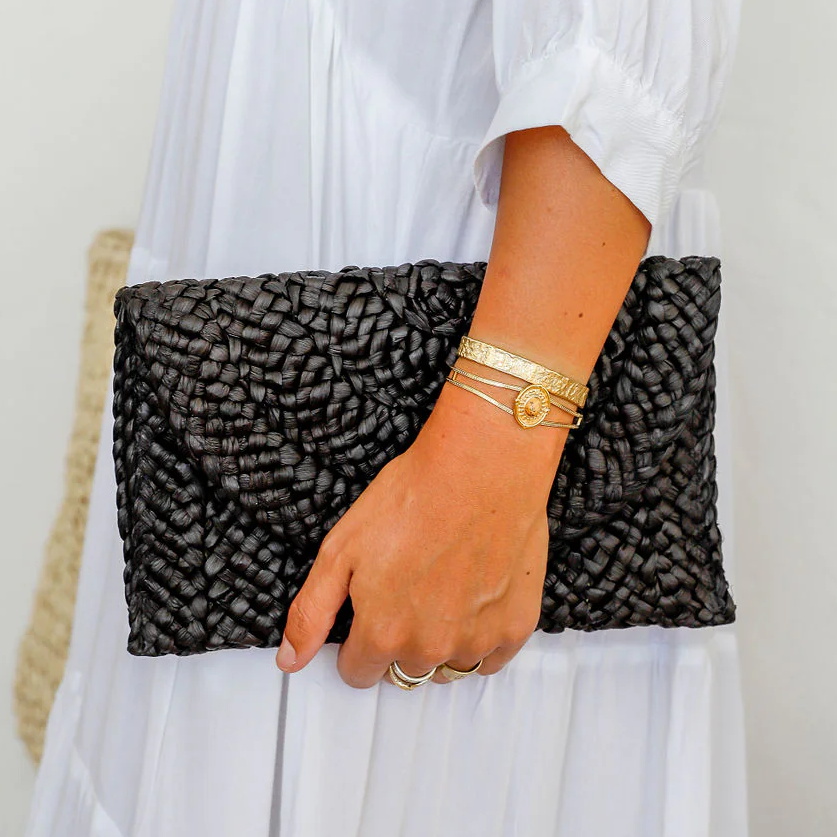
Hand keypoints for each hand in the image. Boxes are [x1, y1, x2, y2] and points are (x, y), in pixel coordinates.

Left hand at [274, 375, 567, 686]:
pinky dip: (481, 638)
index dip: (356, 645)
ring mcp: (477, 640)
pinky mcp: (515, 626)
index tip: (368, 616)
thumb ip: (311, 612)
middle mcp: (430, 647)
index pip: (358, 673)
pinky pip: (491, 657)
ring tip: (441, 595)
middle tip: (407, 593)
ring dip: (439, 644)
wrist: (480, 468)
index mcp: (383, 632)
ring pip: (447, 667)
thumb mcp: (340, 548)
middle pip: (403, 671)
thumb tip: (291, 659)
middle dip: (398, 643)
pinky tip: (474, 599)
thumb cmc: (415, 498)